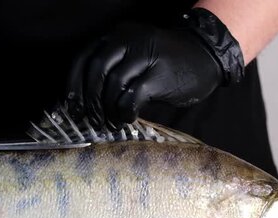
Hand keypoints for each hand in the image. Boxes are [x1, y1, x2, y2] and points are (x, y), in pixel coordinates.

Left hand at [67, 21, 232, 127]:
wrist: (205, 57)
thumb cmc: (165, 64)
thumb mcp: (134, 57)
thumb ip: (112, 69)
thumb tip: (86, 102)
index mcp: (117, 36)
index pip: (84, 58)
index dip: (74, 85)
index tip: (73, 108)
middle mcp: (129, 40)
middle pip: (96, 70)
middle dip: (90, 99)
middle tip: (92, 120)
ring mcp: (145, 55)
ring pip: (113, 84)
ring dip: (108, 108)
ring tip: (111, 122)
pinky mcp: (160, 74)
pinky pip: (132, 96)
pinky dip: (125, 111)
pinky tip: (128, 118)